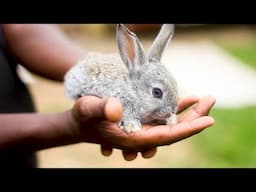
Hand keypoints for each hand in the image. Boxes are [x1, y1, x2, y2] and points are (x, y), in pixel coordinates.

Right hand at [68, 95, 215, 160]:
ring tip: (204, 99)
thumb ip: (100, 109)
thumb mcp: (87, 109)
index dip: (188, 129)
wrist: (81, 122)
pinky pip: (164, 117)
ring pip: (172, 124)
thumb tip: (116, 109)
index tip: (209, 120)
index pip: (166, 137)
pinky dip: (177, 109)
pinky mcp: (143, 122)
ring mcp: (144, 130)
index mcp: (133, 139)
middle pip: (174, 131)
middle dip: (194, 118)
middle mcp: (142, 137)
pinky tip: (186, 99)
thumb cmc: (83, 117)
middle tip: (210, 101)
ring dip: (189, 113)